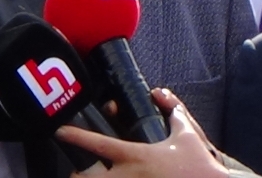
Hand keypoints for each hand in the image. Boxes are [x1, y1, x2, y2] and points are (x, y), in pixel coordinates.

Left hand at [55, 90, 227, 177]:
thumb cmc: (201, 166)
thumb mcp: (188, 134)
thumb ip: (173, 110)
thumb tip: (161, 92)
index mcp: (136, 155)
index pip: (98, 144)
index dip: (76, 136)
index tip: (60, 131)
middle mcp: (129, 176)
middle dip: (75, 176)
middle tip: (72, 174)